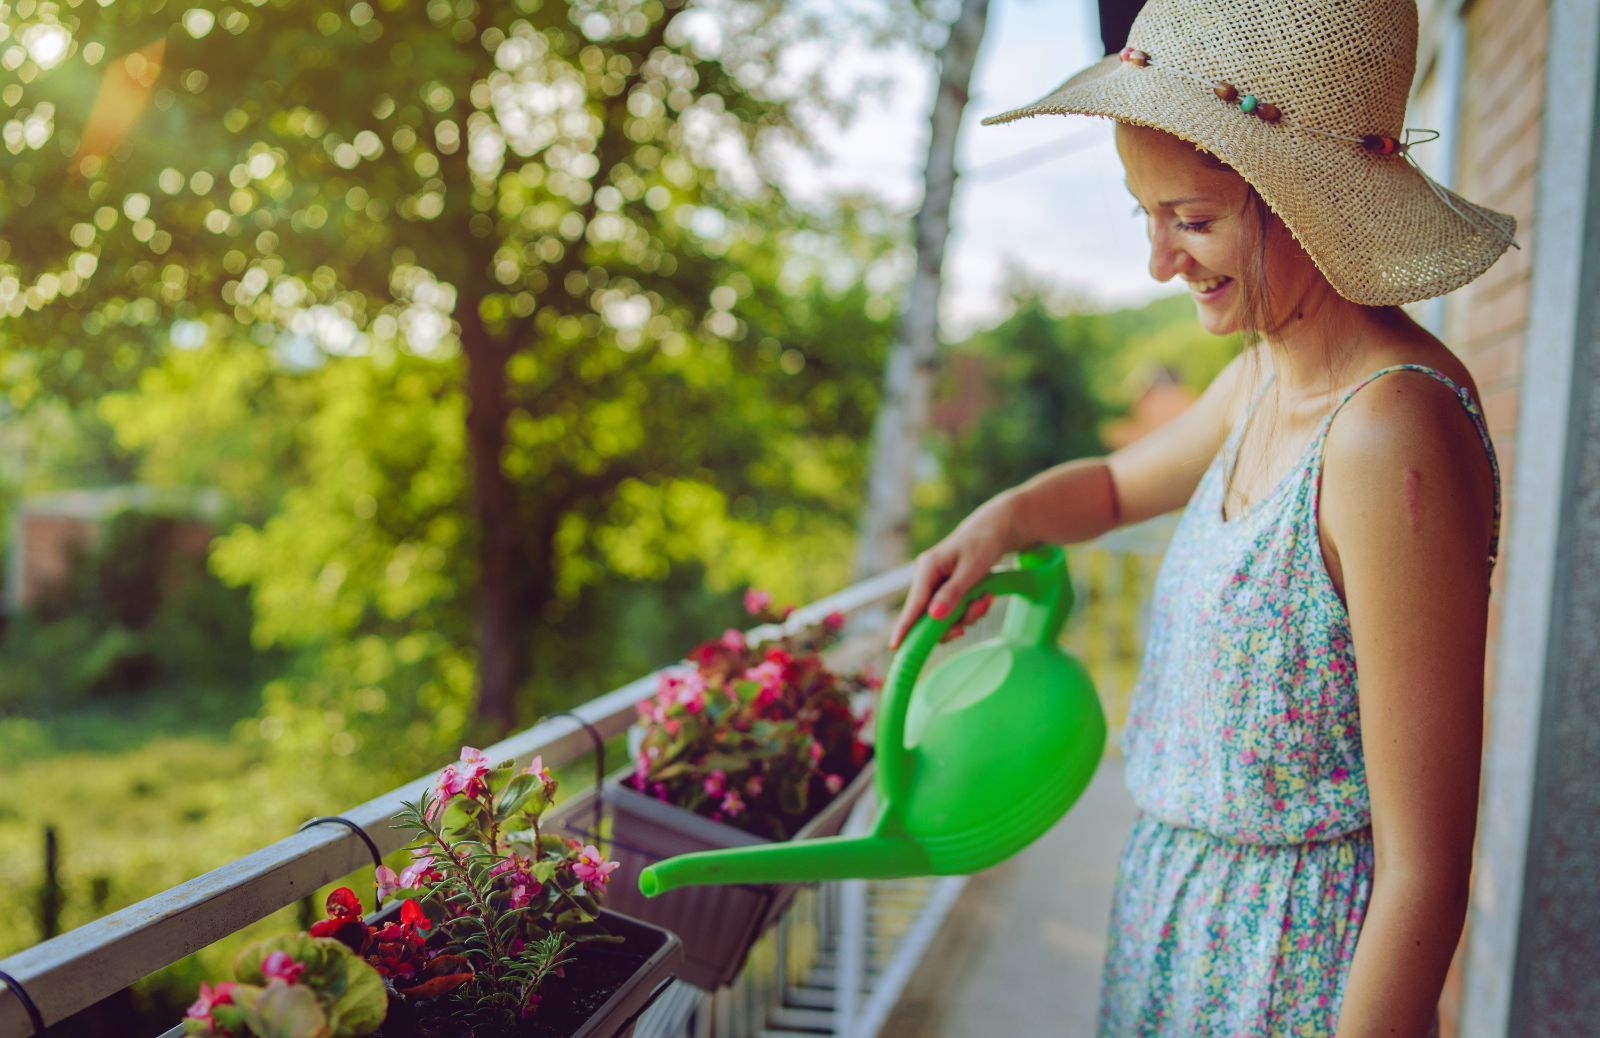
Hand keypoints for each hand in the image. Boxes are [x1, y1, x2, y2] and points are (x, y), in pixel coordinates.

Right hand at [888, 496, 1013, 650]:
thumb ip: (953, 593)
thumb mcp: (972, 569)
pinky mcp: (944, 589)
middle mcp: (926, 577)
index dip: (905, 628)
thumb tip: (934, 617)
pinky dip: (970, 609)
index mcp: (927, 568)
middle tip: (981, 608)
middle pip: (930, 616)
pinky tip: (984, 596)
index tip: (895, 647)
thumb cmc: (983, 544)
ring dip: (968, 614)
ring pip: (944, 616)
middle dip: (957, 619)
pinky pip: (953, 610)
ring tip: (987, 598)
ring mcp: (934, 584)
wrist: (995, 530)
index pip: (914, 604)